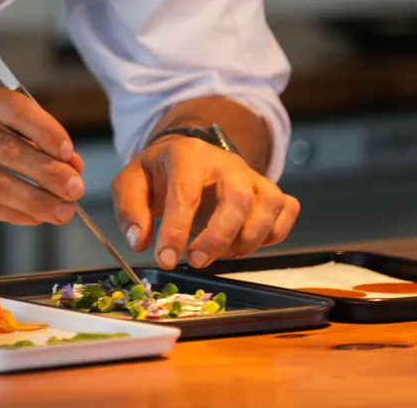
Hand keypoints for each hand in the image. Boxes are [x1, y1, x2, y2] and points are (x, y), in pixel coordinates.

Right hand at [0, 78, 86, 230]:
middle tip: (76, 187)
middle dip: (49, 171)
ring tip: (63, 210)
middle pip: (5, 147)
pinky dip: (13, 214)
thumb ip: (8, 134)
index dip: (46, 129)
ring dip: (36, 199)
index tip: (70, 152)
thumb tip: (68, 162)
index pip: (9, 105)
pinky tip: (33, 217)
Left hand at [112, 135, 298, 269]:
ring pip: (268, 206)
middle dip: (219, 237)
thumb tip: (139, 241)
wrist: (185, 155)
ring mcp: (252, 175)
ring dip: (247, 240)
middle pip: (238, 198)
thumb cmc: (158, 173)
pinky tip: (246, 243)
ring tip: (219, 253)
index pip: (186, 193)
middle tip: (196, 261)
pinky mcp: (269, 189)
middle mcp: (226, 162)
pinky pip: (287, 210)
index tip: (166, 259)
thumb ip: (130, 209)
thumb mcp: (131, 182)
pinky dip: (273, 234)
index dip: (177, 229)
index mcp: (187, 155)